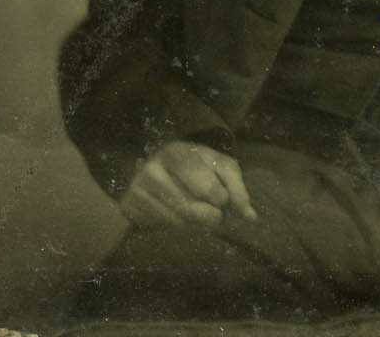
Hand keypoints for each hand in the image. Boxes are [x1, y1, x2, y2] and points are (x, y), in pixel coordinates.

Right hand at [120, 141, 257, 229]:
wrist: (157, 166)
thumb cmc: (196, 165)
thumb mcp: (219, 166)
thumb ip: (237, 189)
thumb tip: (250, 217)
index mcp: (177, 152)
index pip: (207, 188)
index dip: (221, 198)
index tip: (221, 197)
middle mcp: (152, 168)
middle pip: (191, 208)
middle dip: (211, 215)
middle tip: (216, 213)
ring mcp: (137, 189)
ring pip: (179, 221)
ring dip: (197, 223)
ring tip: (200, 213)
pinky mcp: (129, 207)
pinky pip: (164, 227)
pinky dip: (181, 227)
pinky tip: (181, 216)